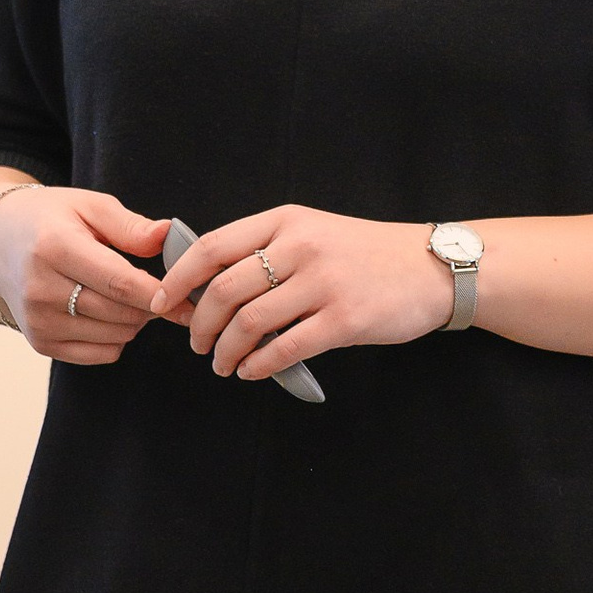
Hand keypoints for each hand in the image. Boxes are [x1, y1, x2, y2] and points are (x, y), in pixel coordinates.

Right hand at [0, 184, 170, 365]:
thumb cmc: (50, 219)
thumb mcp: (89, 205)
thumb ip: (129, 225)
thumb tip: (167, 236)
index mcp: (54, 247)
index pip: (118, 282)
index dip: (158, 294)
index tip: (188, 297)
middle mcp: (41, 289)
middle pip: (119, 313)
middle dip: (152, 306)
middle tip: (166, 291)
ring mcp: (38, 321)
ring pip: (114, 335)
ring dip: (136, 320)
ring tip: (132, 295)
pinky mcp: (40, 343)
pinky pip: (100, 353)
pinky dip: (117, 337)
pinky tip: (111, 312)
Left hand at [150, 205, 454, 381]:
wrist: (430, 266)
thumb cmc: (364, 253)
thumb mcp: (313, 231)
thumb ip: (268, 250)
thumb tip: (210, 285)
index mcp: (286, 221)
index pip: (214, 246)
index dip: (179, 277)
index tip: (162, 302)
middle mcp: (301, 246)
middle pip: (225, 288)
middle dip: (200, 323)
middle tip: (197, 343)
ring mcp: (324, 282)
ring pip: (250, 322)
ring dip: (227, 350)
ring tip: (224, 364)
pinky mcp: (345, 319)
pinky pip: (286, 348)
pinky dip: (259, 365)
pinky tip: (253, 371)